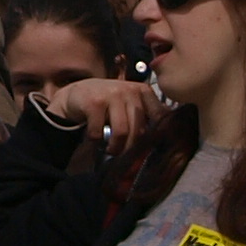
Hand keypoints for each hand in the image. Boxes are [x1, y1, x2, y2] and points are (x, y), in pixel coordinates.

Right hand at [44, 75, 168, 155]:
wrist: (77, 93)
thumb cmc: (108, 102)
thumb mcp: (129, 102)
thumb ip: (146, 113)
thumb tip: (168, 136)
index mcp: (142, 91)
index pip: (159, 115)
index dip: (159, 134)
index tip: (153, 146)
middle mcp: (129, 90)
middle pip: (139, 129)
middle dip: (132, 147)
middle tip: (126, 154)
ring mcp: (111, 94)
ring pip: (121, 132)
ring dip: (116, 147)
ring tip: (112, 150)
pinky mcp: (94, 103)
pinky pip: (100, 131)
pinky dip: (96, 141)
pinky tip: (95, 140)